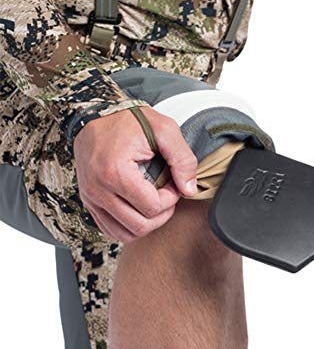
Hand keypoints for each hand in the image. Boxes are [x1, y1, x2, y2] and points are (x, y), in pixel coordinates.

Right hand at [73, 106, 197, 243]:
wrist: (94, 114)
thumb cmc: (129, 120)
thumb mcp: (164, 129)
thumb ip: (183, 159)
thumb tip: (190, 190)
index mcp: (114, 172)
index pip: (152, 208)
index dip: (170, 199)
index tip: (171, 182)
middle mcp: (98, 190)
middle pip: (140, 226)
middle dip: (161, 214)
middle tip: (166, 195)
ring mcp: (90, 198)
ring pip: (125, 234)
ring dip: (147, 224)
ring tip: (154, 202)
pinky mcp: (89, 202)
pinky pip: (110, 230)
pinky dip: (129, 226)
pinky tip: (139, 208)